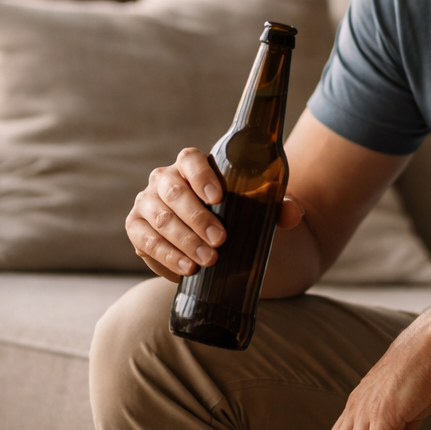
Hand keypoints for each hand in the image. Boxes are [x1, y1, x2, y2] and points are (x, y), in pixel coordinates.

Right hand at [126, 147, 301, 282]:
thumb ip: (278, 208)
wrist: (212, 238)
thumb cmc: (234, 214)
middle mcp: (163, 179)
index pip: (190, 160)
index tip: (219, 198)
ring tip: (208, 261)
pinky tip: (186, 269)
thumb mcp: (258, 209)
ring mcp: (147, 203)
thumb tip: (293, 213)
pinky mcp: (137, 228)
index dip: (201, 177)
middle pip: (174, 192)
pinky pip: (144, 240)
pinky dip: (165, 256)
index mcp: (191, 164)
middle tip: (220, 240)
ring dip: (183, 241)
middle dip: (197, 218)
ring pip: (159, 218)